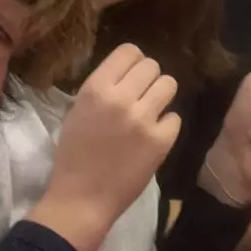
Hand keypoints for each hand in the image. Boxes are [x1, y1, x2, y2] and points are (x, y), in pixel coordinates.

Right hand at [32, 45, 180, 250]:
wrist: (82, 199)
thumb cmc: (74, 156)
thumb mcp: (78, 111)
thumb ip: (103, 89)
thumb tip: (127, 74)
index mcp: (96, 89)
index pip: (129, 51)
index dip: (133, 62)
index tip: (131, 76)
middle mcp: (121, 98)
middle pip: (152, 66)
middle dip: (148, 80)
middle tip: (141, 97)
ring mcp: (144, 119)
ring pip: (169, 85)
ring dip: (161, 97)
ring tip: (150, 113)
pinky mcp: (161, 141)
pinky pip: (175, 117)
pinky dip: (166, 126)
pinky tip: (152, 138)